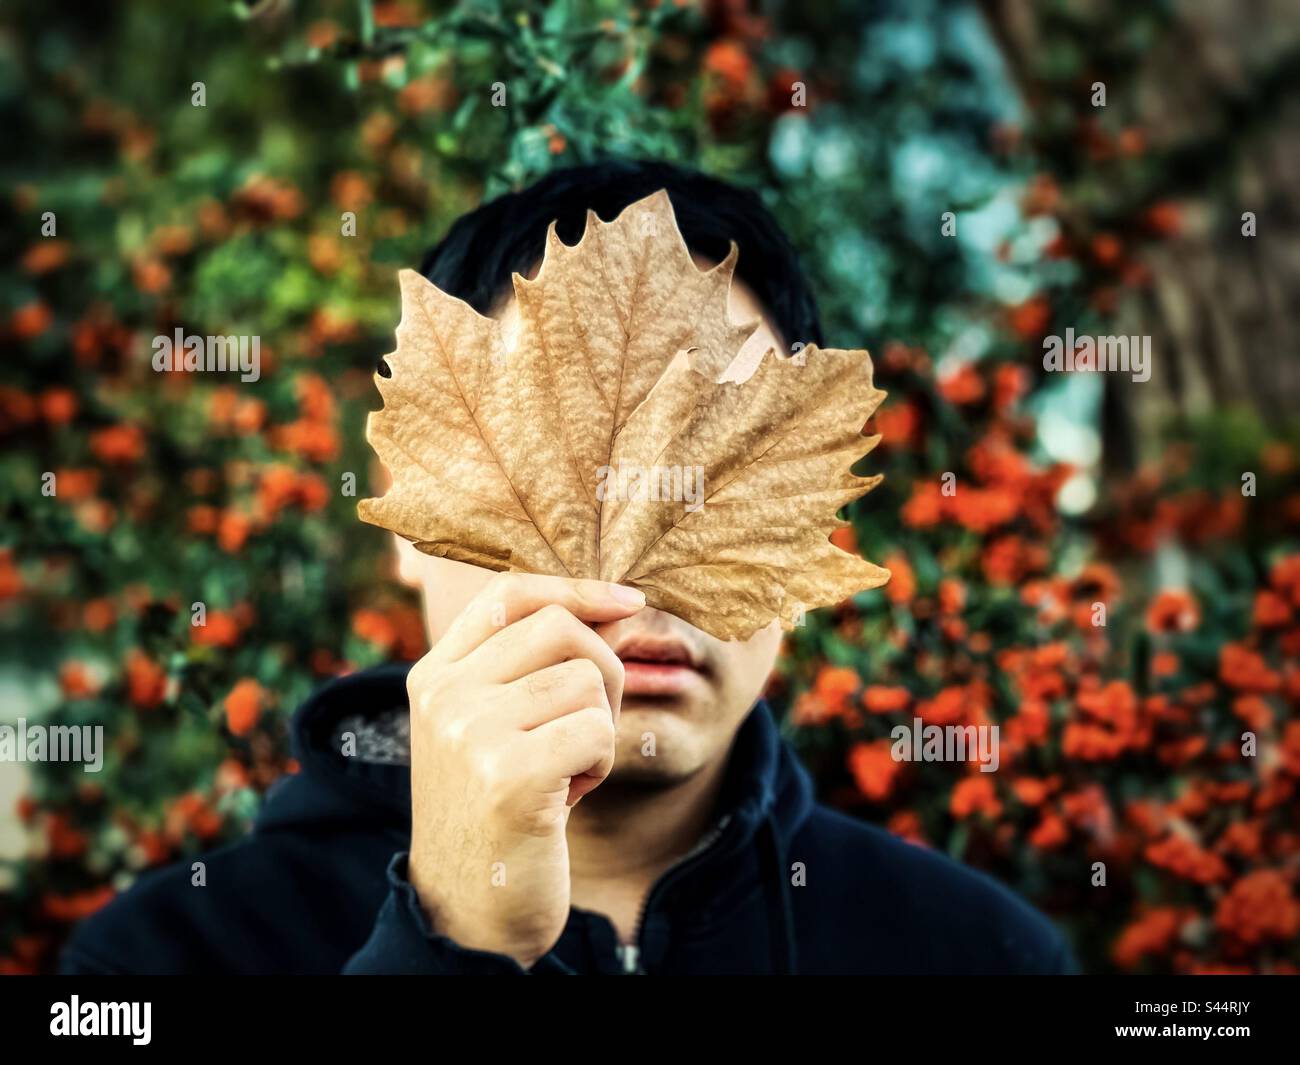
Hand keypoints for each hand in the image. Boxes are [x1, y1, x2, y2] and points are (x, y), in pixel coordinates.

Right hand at [405, 572, 643, 967]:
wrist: (469, 913)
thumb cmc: (498, 812)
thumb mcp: (491, 727)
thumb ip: (527, 666)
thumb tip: (616, 602)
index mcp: (433, 675)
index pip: (510, 593)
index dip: (576, 587)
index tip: (628, 601)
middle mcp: (443, 694)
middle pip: (563, 628)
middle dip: (603, 671)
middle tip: (587, 728)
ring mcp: (470, 732)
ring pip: (587, 680)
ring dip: (599, 728)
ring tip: (566, 771)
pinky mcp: (509, 774)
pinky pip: (598, 730)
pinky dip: (601, 764)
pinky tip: (570, 797)